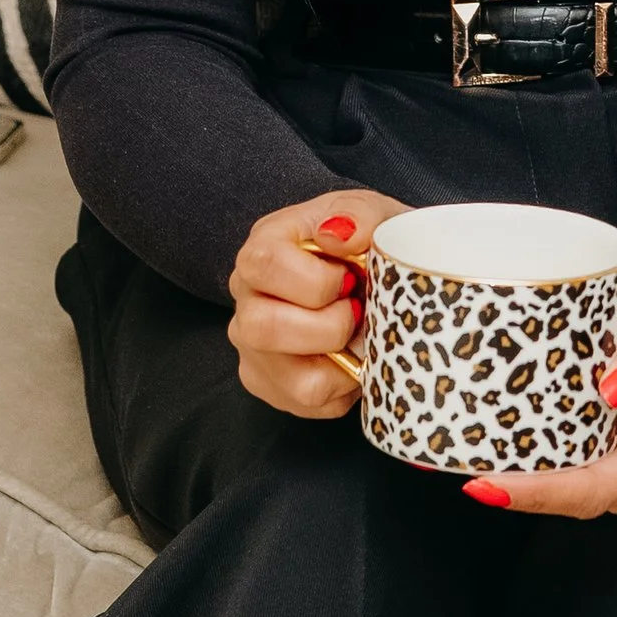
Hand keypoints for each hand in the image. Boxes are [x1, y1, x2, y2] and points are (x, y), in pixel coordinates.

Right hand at [228, 189, 406, 418]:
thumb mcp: (370, 212)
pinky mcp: (271, 385)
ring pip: (295, 381)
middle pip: (262, 328)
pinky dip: (344, 386)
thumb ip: (359, 215)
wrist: (367, 271)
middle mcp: (246, 299)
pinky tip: (349, 356)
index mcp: (262, 248)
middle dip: (328, 327)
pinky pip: (311, 404)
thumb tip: (340, 233)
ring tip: (356, 336)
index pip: (263, 265)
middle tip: (356, 311)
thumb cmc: (363, 240)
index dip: (316, 280)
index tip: (351, 278)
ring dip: (342, 361)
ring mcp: (253, 348)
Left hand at [467, 257, 616, 518]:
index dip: (543, 494)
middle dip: (522, 495)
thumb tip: (616, 388)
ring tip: (470, 464)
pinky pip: (564, 472)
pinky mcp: (599, 453)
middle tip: (469, 478)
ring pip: (567, 493)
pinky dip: (529, 469)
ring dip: (522, 485)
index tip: (492, 482)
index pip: (597, 487)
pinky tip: (487, 453)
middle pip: (576, 500)